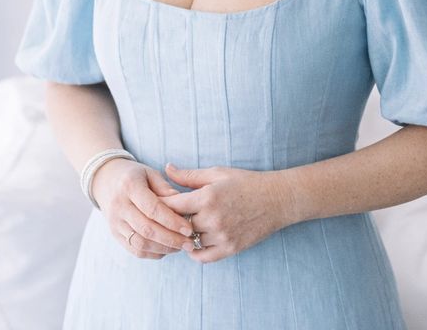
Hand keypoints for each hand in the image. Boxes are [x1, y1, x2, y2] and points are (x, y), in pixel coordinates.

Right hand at [91, 158, 193, 259]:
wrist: (106, 180)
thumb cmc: (135, 175)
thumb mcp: (150, 173)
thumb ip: (166, 188)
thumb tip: (183, 205)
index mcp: (129, 186)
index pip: (152, 208)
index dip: (172, 221)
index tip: (189, 229)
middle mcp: (119, 206)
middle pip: (147, 229)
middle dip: (171, 239)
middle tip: (190, 243)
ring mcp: (115, 222)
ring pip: (140, 243)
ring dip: (164, 248)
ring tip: (181, 247)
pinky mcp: (115, 234)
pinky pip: (135, 249)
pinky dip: (153, 252)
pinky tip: (168, 249)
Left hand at [159, 163, 291, 263]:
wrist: (275, 199)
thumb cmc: (245, 182)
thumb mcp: (217, 173)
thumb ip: (189, 175)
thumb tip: (166, 168)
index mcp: (207, 197)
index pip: (171, 205)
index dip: (158, 204)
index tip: (151, 204)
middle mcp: (212, 218)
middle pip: (177, 226)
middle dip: (168, 221)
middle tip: (160, 218)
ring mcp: (222, 236)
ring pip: (189, 242)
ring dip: (181, 237)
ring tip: (176, 230)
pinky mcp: (230, 248)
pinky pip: (203, 257)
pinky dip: (194, 252)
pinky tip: (193, 242)